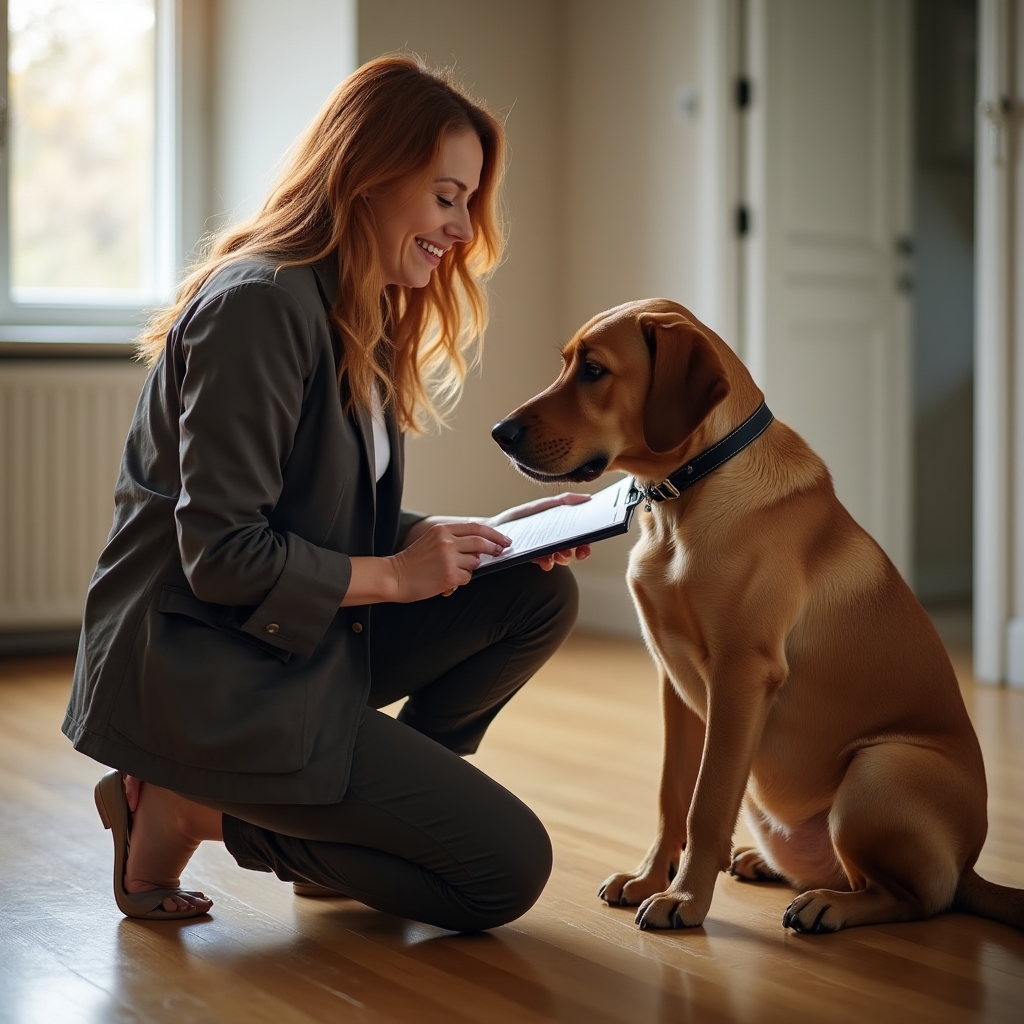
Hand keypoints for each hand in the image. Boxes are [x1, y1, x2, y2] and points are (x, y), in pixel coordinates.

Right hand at [388, 522, 510, 601]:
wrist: (395, 577)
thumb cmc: (412, 562)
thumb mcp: (431, 540)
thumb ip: (452, 539)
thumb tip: (479, 543)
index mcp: (442, 530)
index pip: (475, 528)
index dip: (493, 534)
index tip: (503, 539)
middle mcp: (446, 542)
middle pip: (480, 542)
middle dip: (494, 548)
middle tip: (501, 551)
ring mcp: (449, 558)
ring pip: (475, 562)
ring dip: (471, 568)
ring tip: (456, 571)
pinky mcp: (449, 575)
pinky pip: (467, 577)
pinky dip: (462, 580)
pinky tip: (448, 581)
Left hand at [487, 492, 592, 570]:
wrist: (495, 529)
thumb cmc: (519, 517)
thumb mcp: (543, 505)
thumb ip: (564, 501)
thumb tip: (586, 497)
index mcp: (558, 527)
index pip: (579, 534)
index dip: (587, 538)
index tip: (589, 539)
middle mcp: (554, 540)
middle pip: (575, 547)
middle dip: (581, 551)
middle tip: (580, 551)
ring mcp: (545, 551)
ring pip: (563, 558)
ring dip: (564, 556)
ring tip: (559, 553)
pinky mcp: (534, 559)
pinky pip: (546, 564)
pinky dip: (548, 563)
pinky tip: (546, 559)